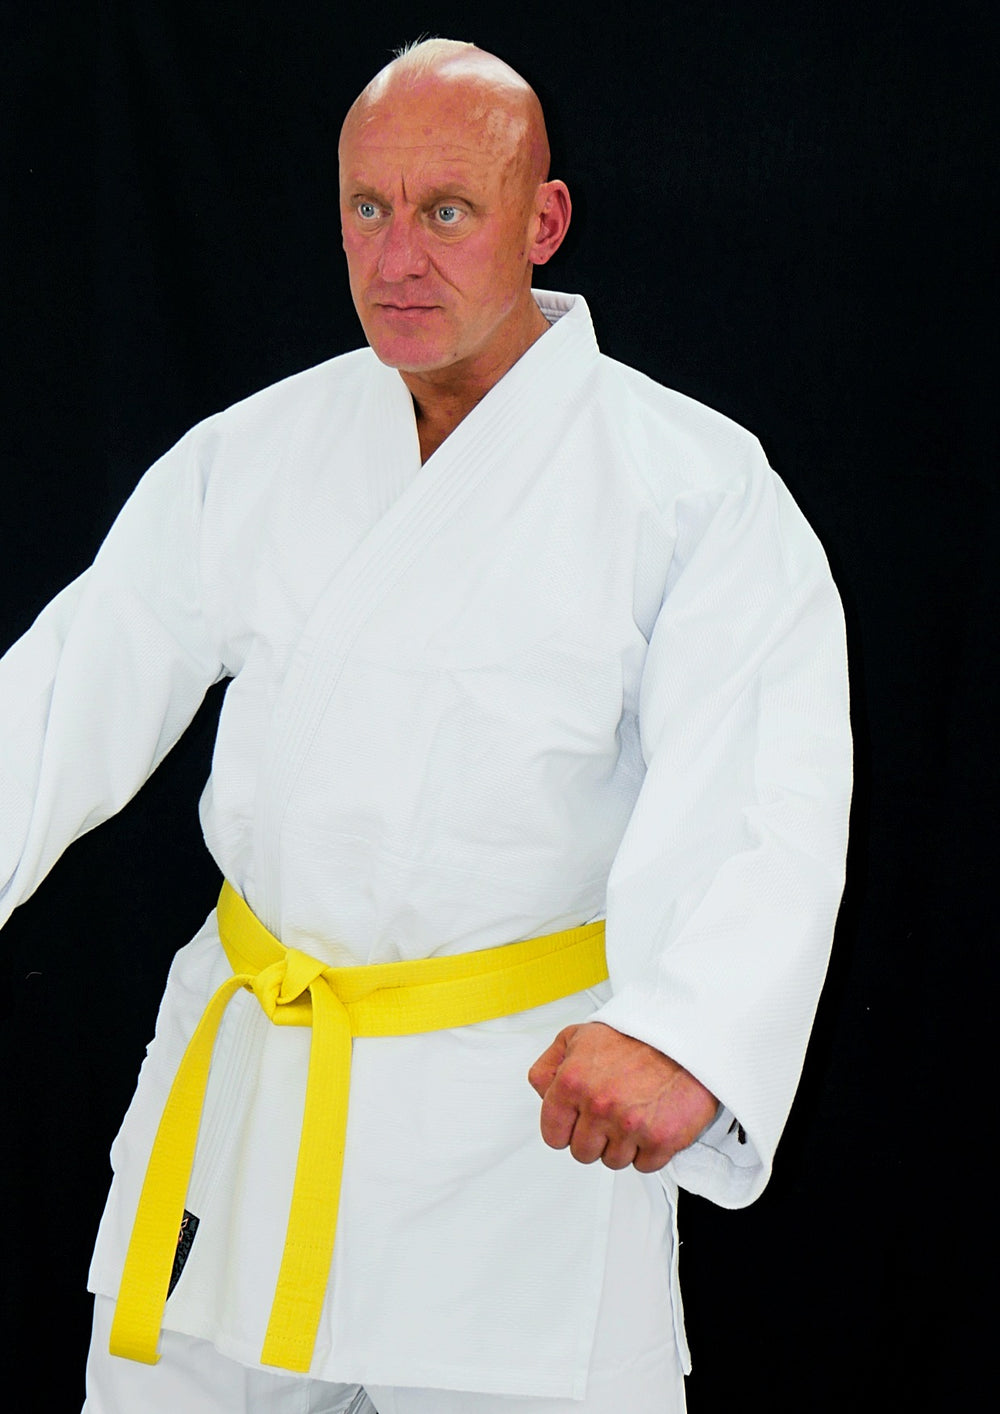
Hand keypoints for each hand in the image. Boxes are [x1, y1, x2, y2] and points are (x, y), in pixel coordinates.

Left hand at [527, 1021, 717, 1172]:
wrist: (686, 1032)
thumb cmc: (635, 1034)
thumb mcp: (578, 1036)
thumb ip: (549, 1066)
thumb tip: (541, 1092)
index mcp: (572, 1082)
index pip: (553, 1135)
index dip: (567, 1127)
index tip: (580, 1119)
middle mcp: (598, 1106)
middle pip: (583, 1152)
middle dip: (595, 1136)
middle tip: (613, 1111)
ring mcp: (630, 1125)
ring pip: (613, 1161)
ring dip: (623, 1143)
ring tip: (635, 1111)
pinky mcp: (661, 1139)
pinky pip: (644, 1165)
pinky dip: (649, 1150)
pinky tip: (653, 1120)